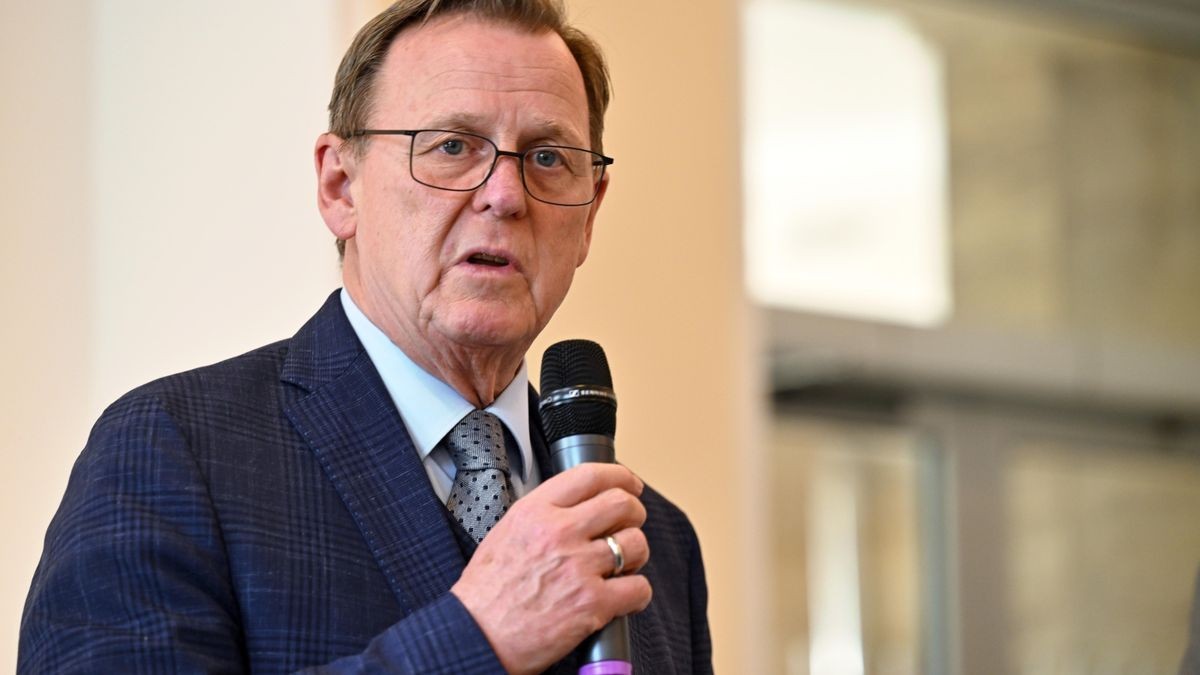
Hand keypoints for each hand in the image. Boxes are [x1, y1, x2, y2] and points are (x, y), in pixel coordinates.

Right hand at [450, 463, 651, 674]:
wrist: (476, 636)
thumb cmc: (485, 593)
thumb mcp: (506, 532)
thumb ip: (541, 515)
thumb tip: (575, 508)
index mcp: (536, 512)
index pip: (591, 475)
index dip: (620, 476)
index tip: (629, 484)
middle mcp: (559, 533)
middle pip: (622, 504)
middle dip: (634, 514)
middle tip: (629, 525)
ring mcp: (578, 567)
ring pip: (636, 544)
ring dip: (636, 554)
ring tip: (623, 565)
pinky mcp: (592, 603)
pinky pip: (639, 588)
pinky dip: (637, 593)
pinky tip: (623, 596)